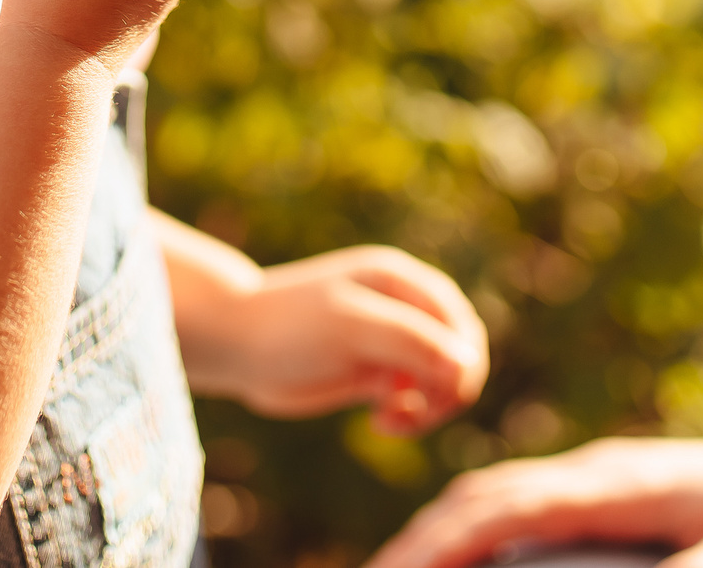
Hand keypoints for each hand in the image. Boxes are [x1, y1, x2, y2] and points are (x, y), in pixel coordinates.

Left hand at [182, 245, 488, 434]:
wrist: (235, 343)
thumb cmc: (289, 325)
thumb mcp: (351, 327)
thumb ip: (411, 341)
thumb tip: (468, 366)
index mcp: (402, 281)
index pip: (461, 325)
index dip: (461, 364)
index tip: (434, 398)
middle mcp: (401, 307)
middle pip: (459, 352)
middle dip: (448, 389)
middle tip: (418, 415)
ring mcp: (387, 341)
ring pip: (439, 379)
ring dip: (429, 407)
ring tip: (392, 421)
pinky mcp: (372, 372)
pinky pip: (414, 397)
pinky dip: (409, 415)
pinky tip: (380, 422)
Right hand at [363, 428, 702, 567]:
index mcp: (614, 485)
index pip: (501, 511)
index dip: (441, 547)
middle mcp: (594, 474)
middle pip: (479, 500)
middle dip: (419, 543)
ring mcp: (599, 479)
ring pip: (494, 499)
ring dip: (441, 535)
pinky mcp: (611, 494)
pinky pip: (521, 507)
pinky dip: (476, 531)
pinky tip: (469, 561)